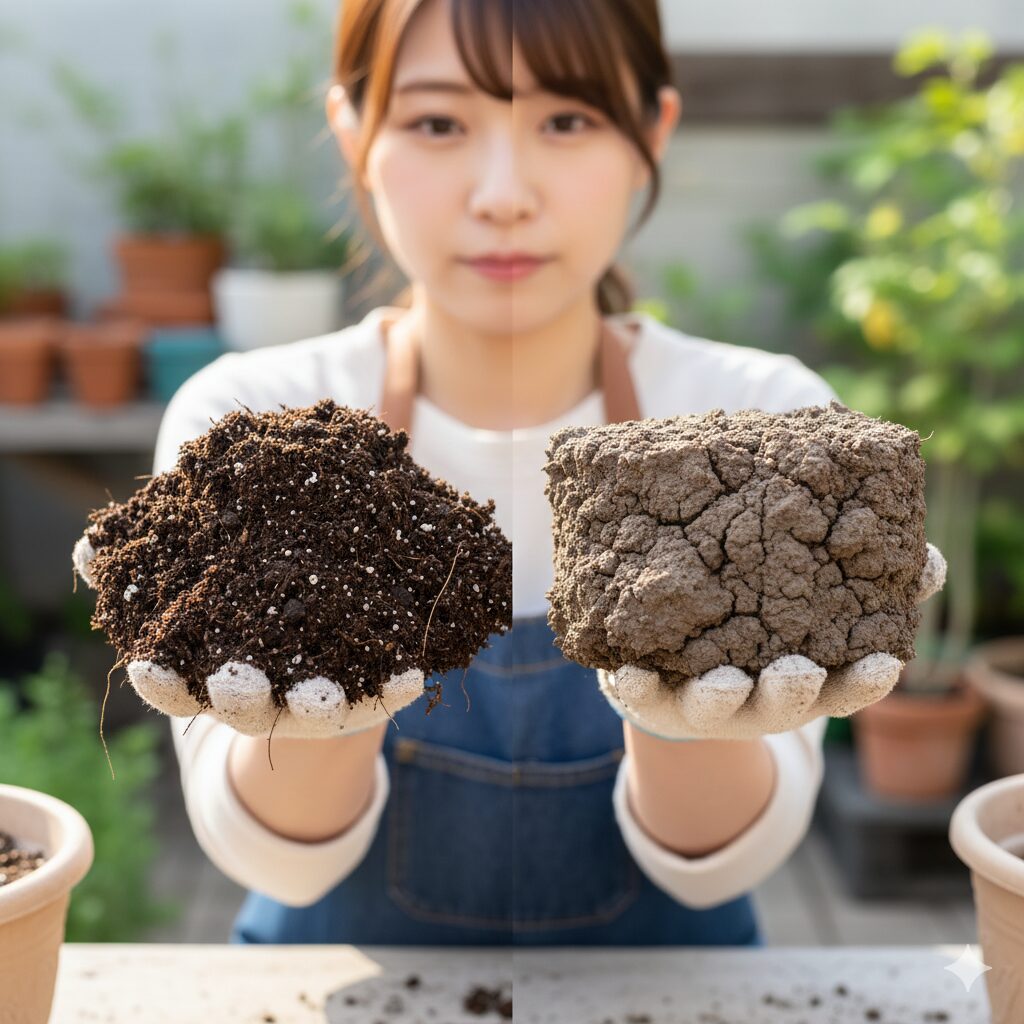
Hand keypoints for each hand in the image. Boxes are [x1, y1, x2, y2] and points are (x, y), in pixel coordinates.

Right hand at [72, 533, 425, 738]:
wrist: (322, 637)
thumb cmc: (254, 600)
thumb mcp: (211, 576)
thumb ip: (162, 559)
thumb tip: (87, 551)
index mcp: (212, 669)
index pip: (179, 682)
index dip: (165, 680)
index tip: (152, 669)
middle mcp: (261, 693)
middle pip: (243, 702)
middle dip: (238, 693)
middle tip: (236, 678)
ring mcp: (314, 699)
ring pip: (310, 706)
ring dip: (311, 701)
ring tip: (316, 692)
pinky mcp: (367, 694)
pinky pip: (383, 693)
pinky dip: (395, 686)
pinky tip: (413, 674)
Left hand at [597, 542, 946, 740]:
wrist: (678, 674)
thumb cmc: (762, 633)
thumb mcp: (817, 613)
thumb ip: (867, 588)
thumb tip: (929, 560)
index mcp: (801, 681)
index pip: (844, 689)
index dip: (864, 682)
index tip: (884, 664)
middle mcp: (757, 698)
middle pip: (780, 706)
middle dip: (791, 693)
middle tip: (798, 672)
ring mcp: (704, 702)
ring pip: (714, 705)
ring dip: (720, 695)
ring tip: (725, 680)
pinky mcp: (653, 693)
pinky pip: (642, 693)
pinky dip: (637, 685)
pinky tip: (629, 671)